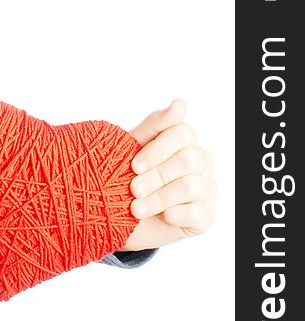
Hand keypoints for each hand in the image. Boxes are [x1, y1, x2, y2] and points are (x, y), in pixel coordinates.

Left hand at [117, 98, 216, 251]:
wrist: (116, 216)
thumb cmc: (124, 176)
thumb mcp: (130, 149)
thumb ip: (154, 126)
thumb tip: (180, 103)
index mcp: (182, 141)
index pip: (182, 133)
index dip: (157, 149)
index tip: (134, 165)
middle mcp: (200, 162)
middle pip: (190, 159)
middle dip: (157, 175)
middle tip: (133, 188)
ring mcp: (205, 190)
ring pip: (192, 186)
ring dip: (159, 198)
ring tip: (136, 208)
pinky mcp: (205, 217)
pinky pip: (198, 214)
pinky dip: (174, 215)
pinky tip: (160, 217)